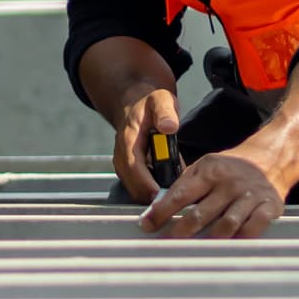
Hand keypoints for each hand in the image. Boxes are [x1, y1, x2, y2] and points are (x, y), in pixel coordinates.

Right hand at [108, 84, 181, 204]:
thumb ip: (165, 112)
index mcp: (128, 140)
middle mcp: (121, 155)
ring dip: (155, 194)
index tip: (161, 196)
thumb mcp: (161, 100)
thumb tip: (169, 126)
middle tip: (176, 198)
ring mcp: (124, 164)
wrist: (135, 101)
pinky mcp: (130, 170)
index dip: (146, 184)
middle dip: (153, 195)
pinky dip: (155, 189)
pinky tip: (171, 184)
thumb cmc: (149, 102)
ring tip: (176, 190)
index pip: (133, 167)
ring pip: (136, 190)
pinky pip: (140, 186)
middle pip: (133, 185)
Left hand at [138, 149, 286, 239]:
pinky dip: (240, 240)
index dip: (161, 212)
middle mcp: (230, 183)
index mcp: (211, 170)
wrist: (271, 159)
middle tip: (166, 243)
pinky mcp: (269, 207)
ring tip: (195, 250)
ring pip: (226, 225)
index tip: (147, 225)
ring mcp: (250, 196)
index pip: (180, 194)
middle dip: (179, 231)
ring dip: (209, 240)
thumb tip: (157, 208)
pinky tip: (229, 246)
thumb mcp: (206, 167)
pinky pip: (252, 229)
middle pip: (200, 214)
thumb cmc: (232, 168)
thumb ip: (184, 186)